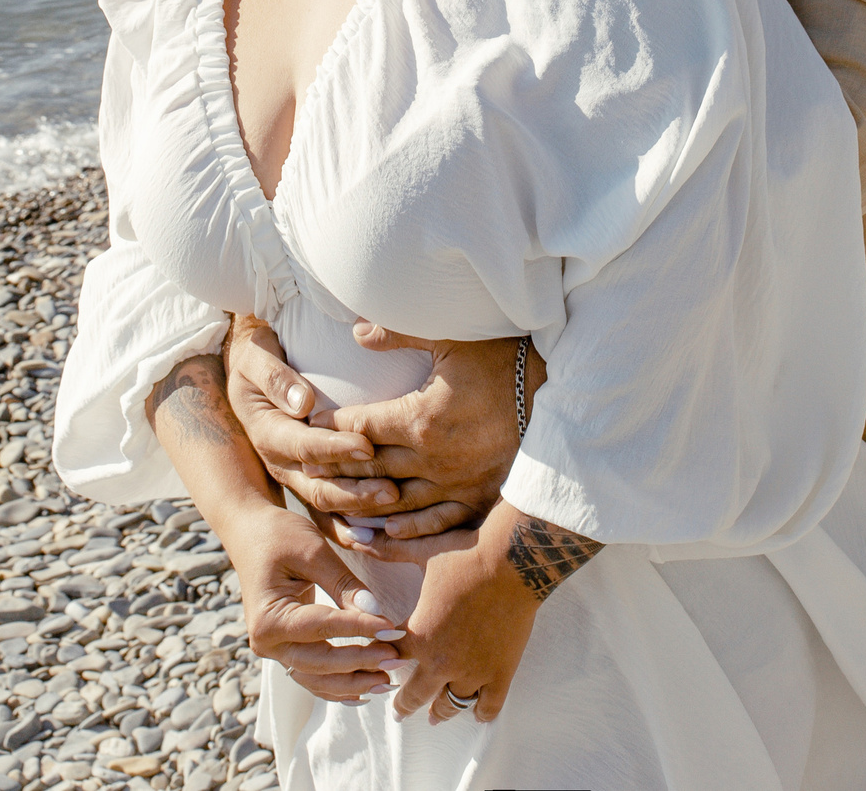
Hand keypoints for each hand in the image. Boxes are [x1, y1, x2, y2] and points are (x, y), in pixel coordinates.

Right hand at [208, 501, 410, 703]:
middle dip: (361, 664)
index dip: (360, 629)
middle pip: (319, 663)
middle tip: (399, 658)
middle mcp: (266, 642)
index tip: (394, 629)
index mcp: (269, 617)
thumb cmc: (280, 535)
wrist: (251, 533)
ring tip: (389, 679)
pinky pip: (313, 676)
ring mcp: (274, 650)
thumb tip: (377, 614)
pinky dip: (338, 686)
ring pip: (317, 679)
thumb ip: (344, 584)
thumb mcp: (313, 551)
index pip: (323, 627)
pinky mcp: (284, 651)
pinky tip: (365, 690)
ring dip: (353, 682)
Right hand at [226, 315, 392, 509]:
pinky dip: (349, 528)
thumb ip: (275, 378)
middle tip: (393, 491)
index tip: (367, 444)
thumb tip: (303, 403)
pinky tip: (378, 535)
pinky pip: (327, 514)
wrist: (249, 374)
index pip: (305, 446)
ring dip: (359, 510)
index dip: (336, 448)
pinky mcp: (305, 482)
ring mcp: (293, 476)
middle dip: (356, 491)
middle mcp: (280, 462)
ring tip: (394, 506)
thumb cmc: (256, 358)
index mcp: (268, 433)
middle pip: (319, 486)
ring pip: (325, 504)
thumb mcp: (255, 358)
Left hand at [318, 326, 541, 533]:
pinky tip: (385, 535)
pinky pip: (436, 524)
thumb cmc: (504, 358)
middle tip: (306, 467)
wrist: (559, 392)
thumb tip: (356, 330)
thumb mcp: (453, 336)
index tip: (310, 425)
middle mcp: (433, 459)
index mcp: (421, 419)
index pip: (360, 427)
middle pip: (370, 468)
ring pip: (395, 503)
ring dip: (361, 505)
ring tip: (333, 504)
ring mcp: (456, 484)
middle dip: (335, 467)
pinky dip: (407, 533)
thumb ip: (400, 334)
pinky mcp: (479, 499)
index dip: (331, 426)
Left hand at [389, 505, 545, 724]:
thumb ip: (386, 549)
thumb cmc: (466, 552)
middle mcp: (442, 661)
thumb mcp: (422, 550)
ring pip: (450, 705)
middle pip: (415, 695)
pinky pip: (488, 707)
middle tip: (398, 711)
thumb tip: (354, 534)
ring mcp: (473, 671)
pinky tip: (475, 714)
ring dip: (439, 711)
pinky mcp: (501, 672)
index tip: (379, 667)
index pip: (389, 658)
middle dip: (403, 703)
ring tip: (434, 716)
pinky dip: (480, 713)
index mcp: (418, 634)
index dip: (381, 662)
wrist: (513, 560)